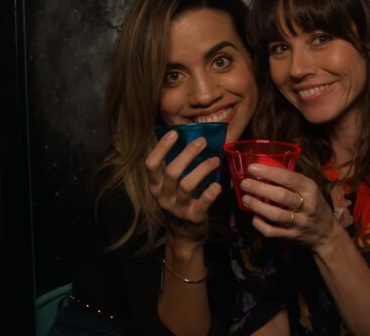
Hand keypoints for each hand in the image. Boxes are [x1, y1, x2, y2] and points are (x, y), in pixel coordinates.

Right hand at [145, 129, 222, 244]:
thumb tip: (189, 140)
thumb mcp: (169, 188)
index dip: (161, 147)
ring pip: (187, 184)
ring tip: (215, 160)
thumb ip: (174, 169)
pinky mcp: (194, 217)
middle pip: (172, 171)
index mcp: (155, 187)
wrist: (184, 237)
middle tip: (202, 142)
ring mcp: (178, 209)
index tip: (174, 133)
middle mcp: (163, 197)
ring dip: (203, 169)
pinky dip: (212, 191)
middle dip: (188, 154)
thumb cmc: (178, 204)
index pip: (151, 164)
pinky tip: (218, 184)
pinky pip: (203, 201)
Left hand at [239, 164, 337, 249]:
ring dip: (257, 206)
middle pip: (281, 196)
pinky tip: (254, 216)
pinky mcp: (291, 236)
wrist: (326, 233)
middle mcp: (306, 206)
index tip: (252, 168)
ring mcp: (299, 223)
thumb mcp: (309, 188)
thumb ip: (291, 180)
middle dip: (259, 188)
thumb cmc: (313, 204)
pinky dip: (260, 224)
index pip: (289, 178)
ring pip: (275, 215)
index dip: (269, 172)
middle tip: (245, 183)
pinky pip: (272, 231)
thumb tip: (264, 167)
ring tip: (245, 198)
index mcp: (310, 189)